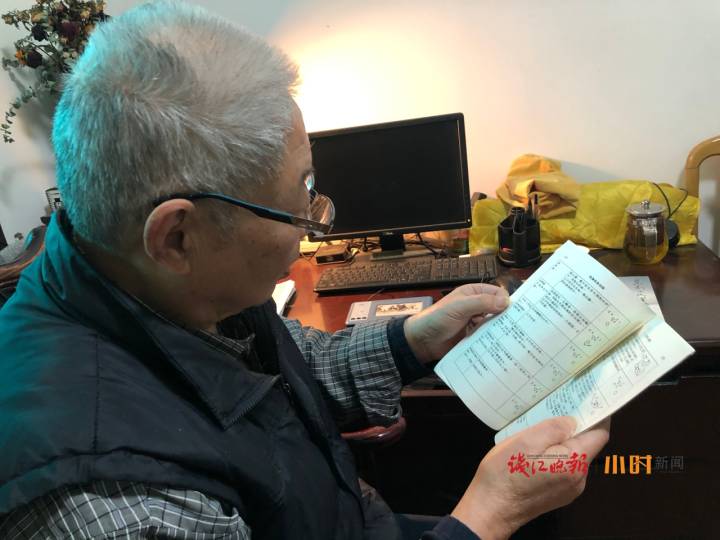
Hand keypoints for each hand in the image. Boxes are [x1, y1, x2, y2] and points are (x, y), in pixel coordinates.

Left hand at [403, 283, 509, 362]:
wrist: (422, 342)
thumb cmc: (437, 319)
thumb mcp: (459, 307)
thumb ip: (481, 303)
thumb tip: (506, 302)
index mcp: (473, 293)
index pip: (497, 293)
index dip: (507, 301)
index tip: (518, 313)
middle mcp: (476, 306)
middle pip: (498, 310)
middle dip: (507, 317)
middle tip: (521, 328)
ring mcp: (476, 322)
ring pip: (495, 324)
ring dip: (502, 330)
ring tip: (516, 339)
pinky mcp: (474, 337)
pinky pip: (488, 337)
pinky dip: (495, 340)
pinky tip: (503, 347)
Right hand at [452, 416, 610, 539]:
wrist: (490, 509)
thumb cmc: (505, 473)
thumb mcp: (526, 440)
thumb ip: (554, 428)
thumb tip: (572, 421)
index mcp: (574, 462)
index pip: (600, 433)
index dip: (597, 414)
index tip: (587, 397)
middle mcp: (578, 478)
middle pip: (586, 445)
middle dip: (575, 426)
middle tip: (555, 407)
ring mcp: (569, 489)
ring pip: (573, 456)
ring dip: (562, 441)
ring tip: (539, 428)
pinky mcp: (558, 495)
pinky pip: (563, 467)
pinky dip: (555, 454)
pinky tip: (535, 450)